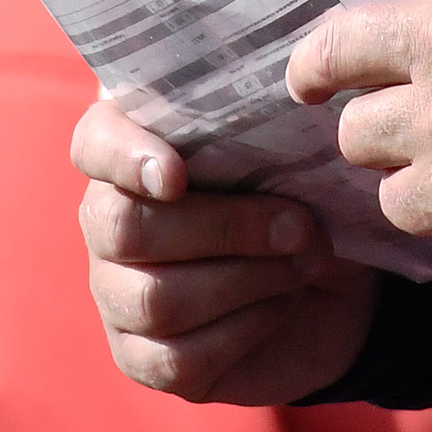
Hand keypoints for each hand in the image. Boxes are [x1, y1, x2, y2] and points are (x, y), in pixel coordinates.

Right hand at [71, 102, 378, 403]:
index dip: (125, 156)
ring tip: (303, 262)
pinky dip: (246, 329)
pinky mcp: (143, 358)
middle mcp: (108, 219)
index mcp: (136, 149)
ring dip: (247, 279)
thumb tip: (289, 73)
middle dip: (226, 227)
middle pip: (124, 228)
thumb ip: (272, 112)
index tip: (176, 173)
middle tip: (299, 225)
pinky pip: (179, 356)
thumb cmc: (305, 193)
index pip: (94, 142)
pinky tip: (281, 304)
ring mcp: (117, 293)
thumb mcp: (300, 146)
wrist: (337, 280)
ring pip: (156, 298)